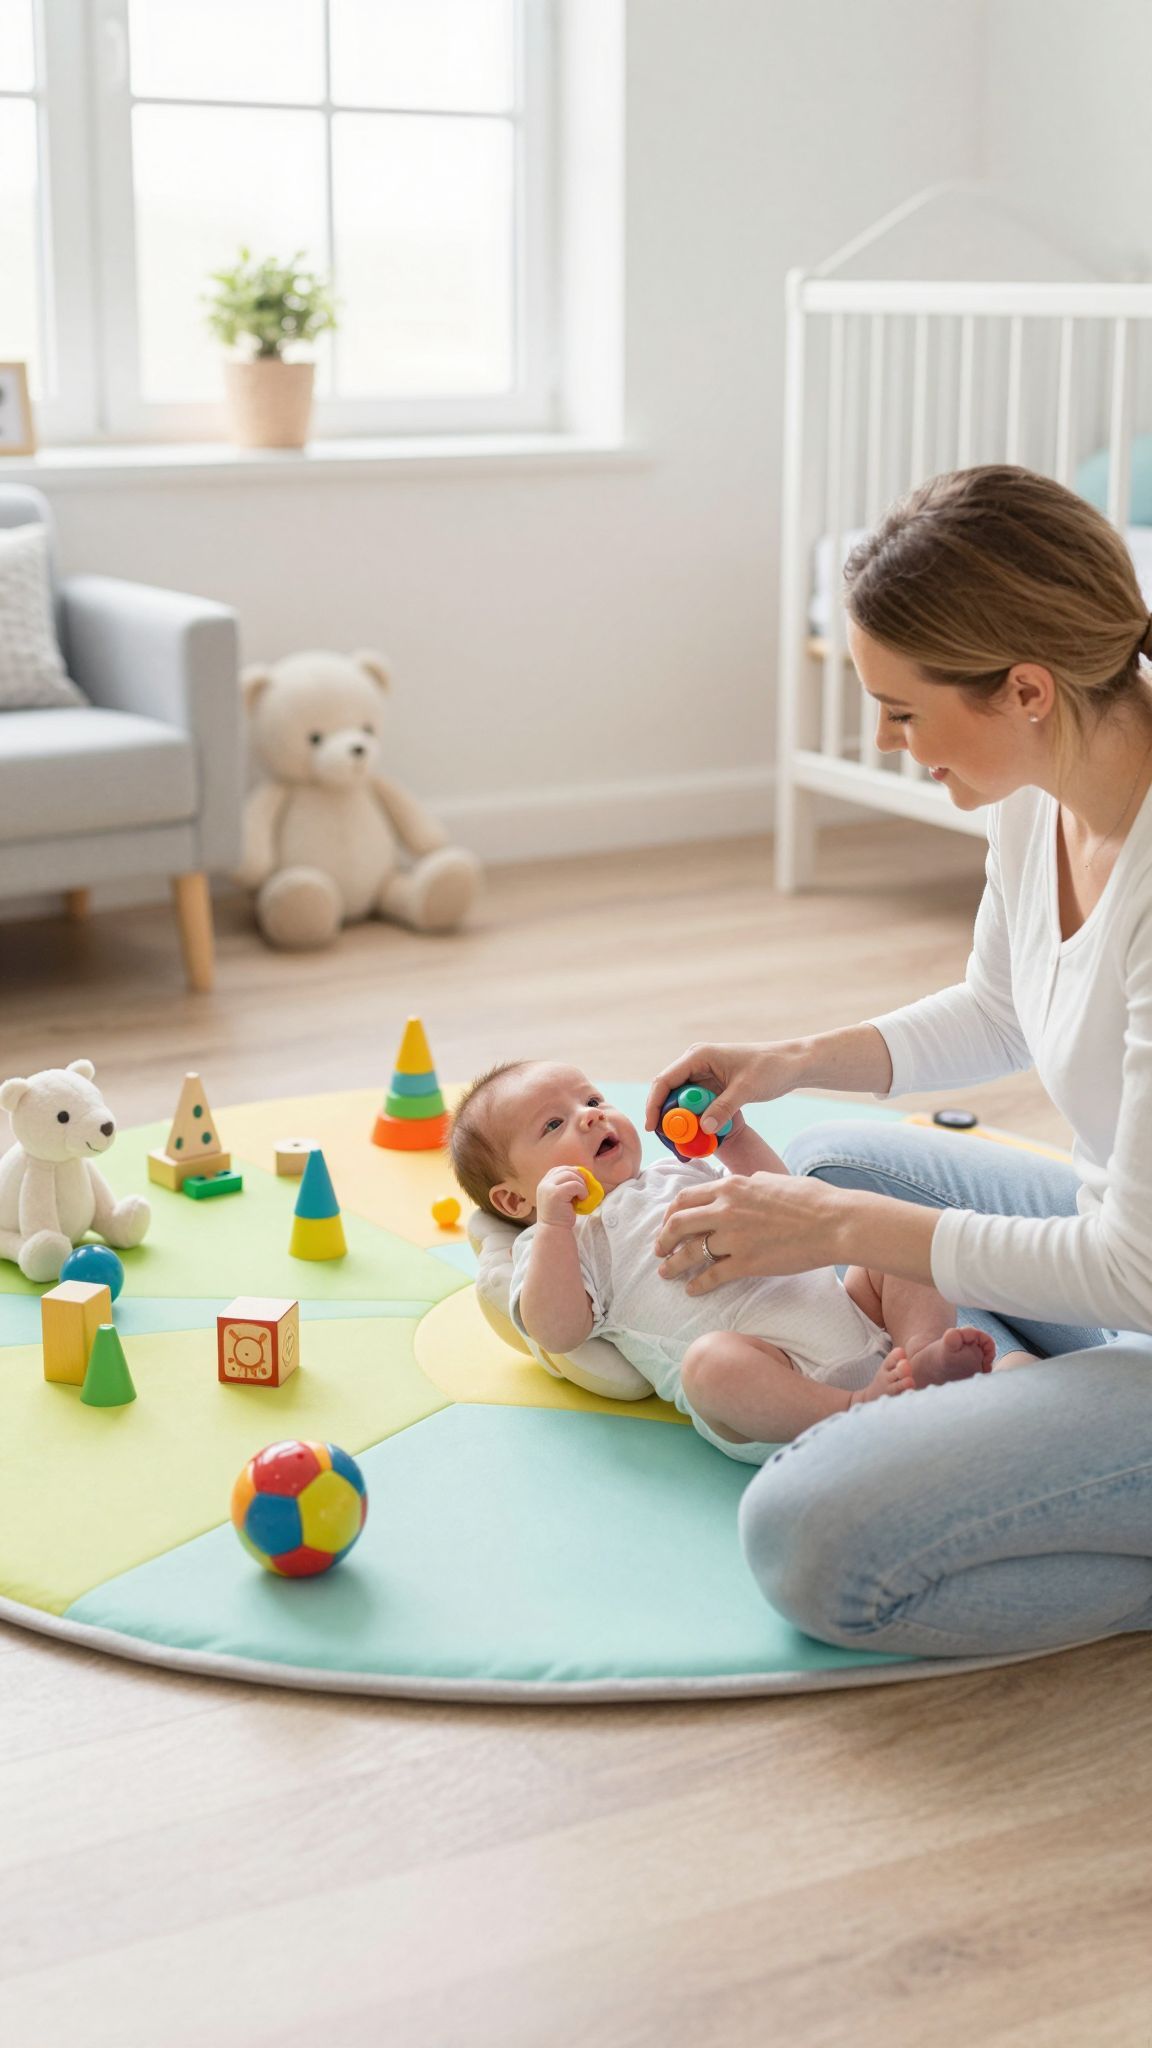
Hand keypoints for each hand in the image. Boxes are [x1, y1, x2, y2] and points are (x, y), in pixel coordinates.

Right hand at [535, 1165, 592, 1228]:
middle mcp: (544, 1184)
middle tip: (585, 1189)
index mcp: (544, 1183)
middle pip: (566, 1170)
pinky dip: (582, 1191)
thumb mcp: (561, 1197)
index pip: (560, 1169)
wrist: (554, 1231)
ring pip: (571, 1175)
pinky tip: (582, 1199)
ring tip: (583, 1196)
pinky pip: (575, 1185)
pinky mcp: (556, 1194)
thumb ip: (566, 1185)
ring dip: (582, 1185)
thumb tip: (583, 1173)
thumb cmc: (560, 1216)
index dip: (573, 1172)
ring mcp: (548, 1188)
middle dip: (579, 1177)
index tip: (581, 1182)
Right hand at [645, 1041, 806, 1135]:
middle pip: (668, 1094)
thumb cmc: (771, 1068)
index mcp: (698, 1056)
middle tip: (672, 1144)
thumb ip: (724, 1107)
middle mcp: (695, 1064)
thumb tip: (704, 1128)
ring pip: (681, 1103)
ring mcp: (703, 1076)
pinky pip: (695, 1106)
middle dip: (667, 1119)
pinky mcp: (711, 1087)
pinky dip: (695, 1121)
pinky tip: (699, 1137)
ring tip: (686, 1145)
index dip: (654, 1105)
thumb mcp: (747, 1089)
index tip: (652, 1128)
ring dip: (681, 1123)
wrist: (791, 1064)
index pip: (664, 1081)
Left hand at [654, 1171, 841, 1295]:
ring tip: (666, 1273)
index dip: (670, 1214)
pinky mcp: (746, 1262)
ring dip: (673, 1265)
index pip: (685, 1199)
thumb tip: (743, 1185)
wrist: (834, 1223)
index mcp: (731, 1187)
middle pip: (677, 1224)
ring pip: (689, 1252)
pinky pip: (712, 1275)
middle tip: (659, 1251)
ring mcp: (734, 1237)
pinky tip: (693, 1290)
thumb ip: (750, 1184)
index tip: (667, 1225)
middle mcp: (726, 1209)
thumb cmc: (810, 1199)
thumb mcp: (772, 1180)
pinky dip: (698, 1284)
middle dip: (663, 1240)